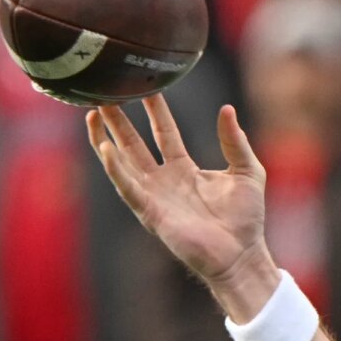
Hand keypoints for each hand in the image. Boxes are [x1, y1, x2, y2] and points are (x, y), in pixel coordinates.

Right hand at [87, 96, 280, 320]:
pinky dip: (115, 169)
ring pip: (122, 162)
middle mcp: (164, 180)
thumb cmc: (246, 219)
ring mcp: (154, 196)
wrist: (242, 255)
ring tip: (92, 114)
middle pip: (134, 143)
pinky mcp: (151, 213)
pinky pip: (128, 188)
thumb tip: (227, 109)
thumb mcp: (247, 171)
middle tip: (103, 92)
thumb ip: (235, 142)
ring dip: (106, 138)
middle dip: (118, 119)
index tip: (145, 85)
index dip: (154, 109)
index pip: (164, 132)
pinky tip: (105, 148)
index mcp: (184, 168)